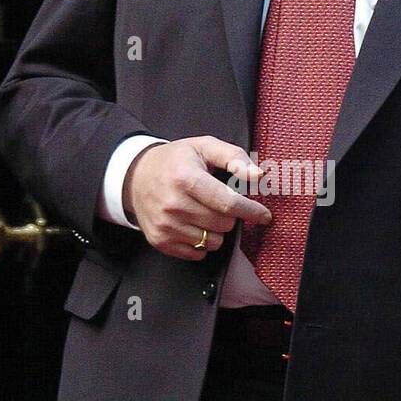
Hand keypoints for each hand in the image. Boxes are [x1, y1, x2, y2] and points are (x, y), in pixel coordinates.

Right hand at [123, 136, 270, 260]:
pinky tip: (192, 224)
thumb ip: (234, 157)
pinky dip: (201, 242)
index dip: (251, 211)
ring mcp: (165, 225)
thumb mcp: (204, 147)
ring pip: (213, 242)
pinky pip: (197, 253)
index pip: (228, 204)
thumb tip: (258, 175)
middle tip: (218, 202)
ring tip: (203, 212)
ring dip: (216, 230)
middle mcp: (172, 203)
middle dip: (229, 215)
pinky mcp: (160, 240)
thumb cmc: (176, 161)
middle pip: (223, 224)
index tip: (264, 215)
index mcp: (185, 178)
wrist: (136, 176)